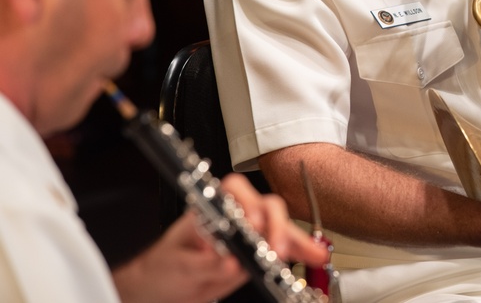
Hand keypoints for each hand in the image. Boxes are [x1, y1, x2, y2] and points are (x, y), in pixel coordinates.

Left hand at [113, 174, 329, 302]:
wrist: (160, 292)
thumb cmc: (161, 269)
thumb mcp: (177, 266)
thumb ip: (203, 264)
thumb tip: (230, 262)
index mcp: (209, 211)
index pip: (233, 192)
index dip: (247, 204)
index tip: (253, 224)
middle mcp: (233, 218)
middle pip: (265, 207)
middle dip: (276, 226)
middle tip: (278, 249)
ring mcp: (247, 237)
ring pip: (278, 227)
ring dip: (295, 239)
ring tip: (311, 254)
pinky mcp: (254, 256)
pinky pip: (281, 249)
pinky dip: (301, 252)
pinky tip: (315, 257)